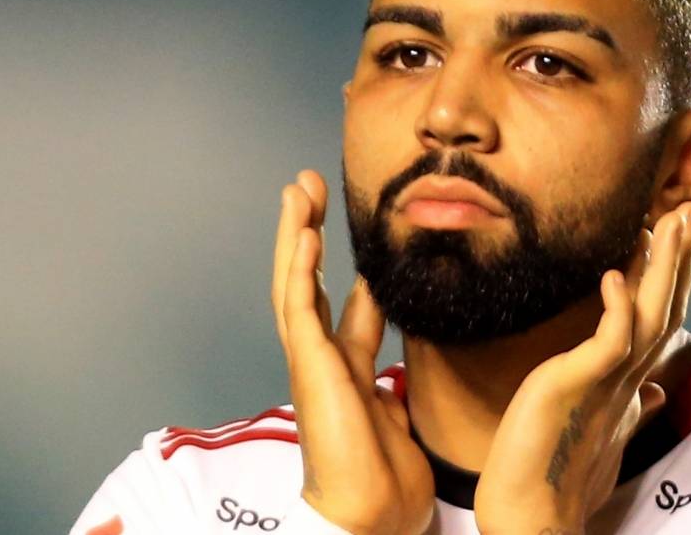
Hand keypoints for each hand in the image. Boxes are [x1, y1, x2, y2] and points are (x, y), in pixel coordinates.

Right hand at [273, 170, 433, 534]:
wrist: (372, 514)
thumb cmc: (386, 480)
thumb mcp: (396, 416)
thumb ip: (389, 388)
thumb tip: (393, 374)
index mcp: (346, 369)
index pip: (346, 305)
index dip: (347, 266)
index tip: (354, 234)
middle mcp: (323, 358)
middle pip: (311, 282)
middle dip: (309, 232)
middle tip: (308, 188)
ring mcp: (310, 360)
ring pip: (295, 283)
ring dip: (295, 233)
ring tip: (297, 189)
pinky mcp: (308, 365)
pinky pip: (299, 306)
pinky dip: (299, 267)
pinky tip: (303, 231)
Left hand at [473, 203, 690, 534]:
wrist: (531, 506)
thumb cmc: (558, 470)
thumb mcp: (600, 428)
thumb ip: (629, 404)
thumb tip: (652, 391)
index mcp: (629, 383)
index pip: (662, 321)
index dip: (673, 278)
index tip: (676, 236)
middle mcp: (627, 379)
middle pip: (666, 309)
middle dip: (679, 260)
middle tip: (689, 212)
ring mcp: (607, 382)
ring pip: (650, 316)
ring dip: (661, 268)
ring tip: (668, 223)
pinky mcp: (577, 384)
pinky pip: (609, 341)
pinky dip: (617, 307)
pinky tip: (615, 274)